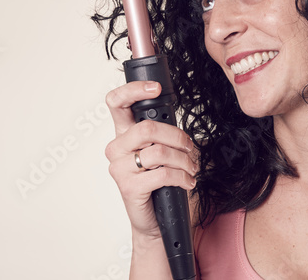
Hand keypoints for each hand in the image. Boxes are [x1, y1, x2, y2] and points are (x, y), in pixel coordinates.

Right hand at [104, 81, 197, 241]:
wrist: (154, 219)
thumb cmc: (158, 183)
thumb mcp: (159, 152)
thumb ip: (161, 134)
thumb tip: (177, 126)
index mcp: (122, 134)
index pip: (116, 102)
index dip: (133, 90)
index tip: (156, 88)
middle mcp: (116, 148)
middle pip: (147, 128)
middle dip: (177, 136)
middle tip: (189, 147)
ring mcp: (120, 168)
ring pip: (159, 152)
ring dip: (184, 160)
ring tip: (191, 168)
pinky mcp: (129, 187)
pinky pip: (162, 174)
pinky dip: (182, 177)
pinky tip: (187, 181)